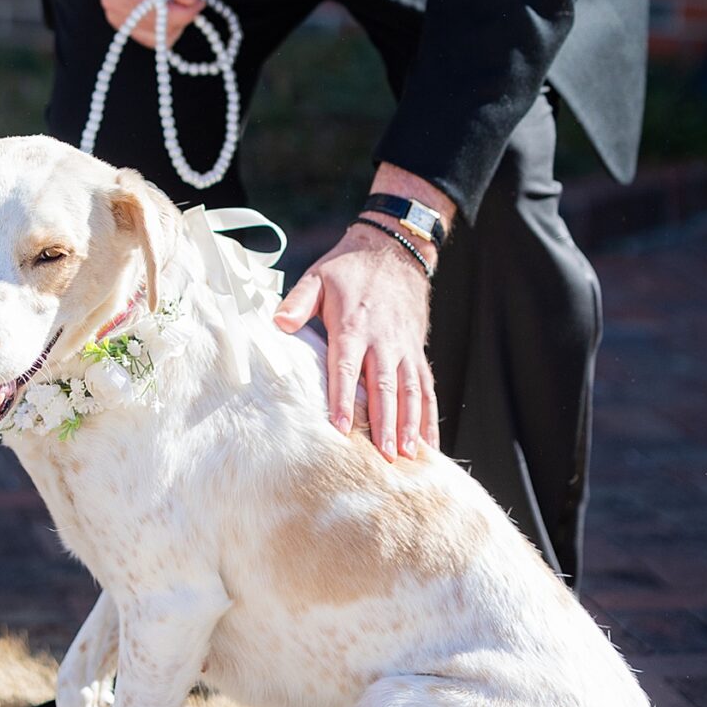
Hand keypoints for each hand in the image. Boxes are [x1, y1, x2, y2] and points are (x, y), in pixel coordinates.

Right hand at [74, 0, 202, 51]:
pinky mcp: (120, 22)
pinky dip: (163, 27)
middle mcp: (115, 5)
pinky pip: (149, 37)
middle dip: (182, 13)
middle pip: (161, 28)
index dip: (188, 9)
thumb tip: (191, 0)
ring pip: (157, 38)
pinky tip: (166, 6)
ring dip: (174, 22)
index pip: (163, 14)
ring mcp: (115, 16)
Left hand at [273, 221, 438, 460]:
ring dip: (409, 425)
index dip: (344, 399)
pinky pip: (427, 388)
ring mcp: (404, 348)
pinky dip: (429, 417)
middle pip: (384, 387)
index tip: (342, 428)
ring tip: (407, 456)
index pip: (347, 369)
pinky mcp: (417, 352)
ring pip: (410, 392)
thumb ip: (298, 303)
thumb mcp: (317, 277)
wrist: (394, 250)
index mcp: (353, 326)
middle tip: (382, 456)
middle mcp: (382, 341)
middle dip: (383, 423)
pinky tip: (428, 444)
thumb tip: (277, 323)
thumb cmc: (349, 268)